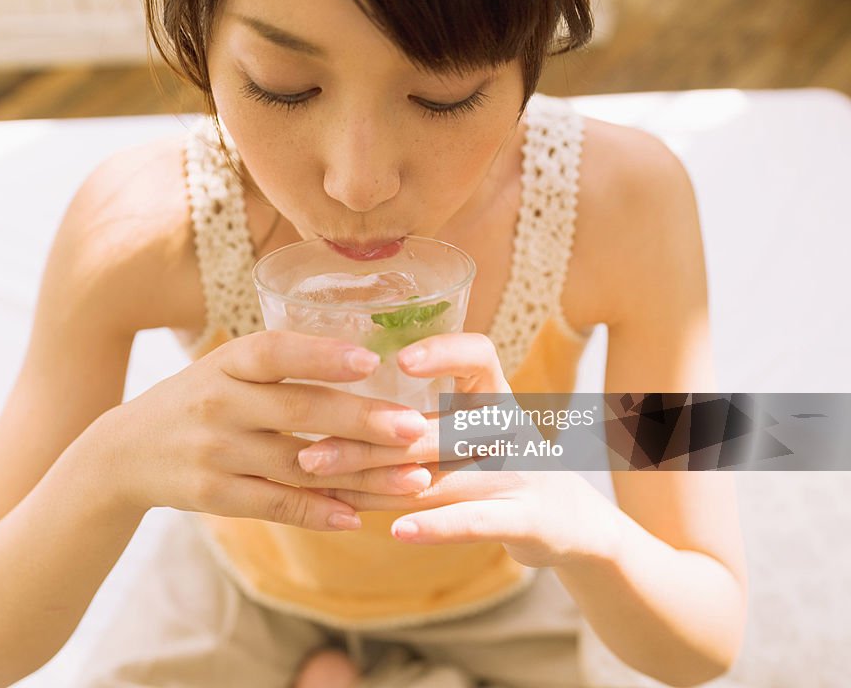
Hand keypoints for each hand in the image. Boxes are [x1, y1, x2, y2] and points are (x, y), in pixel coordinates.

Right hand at [95, 330, 433, 531]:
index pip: (274, 352)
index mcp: (226, 362)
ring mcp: (214, 452)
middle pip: (298, 411)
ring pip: (299, 465)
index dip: (321, 354)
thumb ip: (281, 365)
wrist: (124, 452)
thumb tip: (370, 363)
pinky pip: (275, 505)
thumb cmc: (198, 401)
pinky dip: (319, 512)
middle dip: (362, 422)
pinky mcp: (213, 495)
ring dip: (361, 476)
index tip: (371, 361)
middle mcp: (219, 403)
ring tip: (413, 479)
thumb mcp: (225, 368)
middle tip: (416, 430)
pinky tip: (358, 517)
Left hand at [302, 332, 621, 566]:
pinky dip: (435, 527)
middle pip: (435, 427)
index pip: (479, 356)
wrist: (573, 524)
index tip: (395, 358)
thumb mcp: (473, 431)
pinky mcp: (529, 520)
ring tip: (324, 481)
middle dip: (366, 438)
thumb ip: (422, 416)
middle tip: (310, 450)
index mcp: (497, 399)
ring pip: (441, 476)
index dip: (443, 352)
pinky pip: (476, 521)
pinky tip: (396, 530)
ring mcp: (523, 475)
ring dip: (376, 482)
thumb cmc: (503, 469)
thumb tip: (336, 406)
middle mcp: (511, 430)